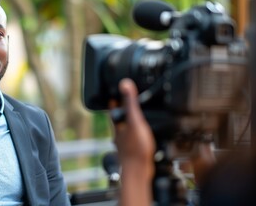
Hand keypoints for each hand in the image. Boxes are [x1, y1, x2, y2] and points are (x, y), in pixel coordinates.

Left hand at [109, 79, 154, 205]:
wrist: (139, 172)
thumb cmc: (136, 149)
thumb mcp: (135, 121)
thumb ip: (130, 103)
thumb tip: (124, 84)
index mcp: (118, 124)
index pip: (113, 106)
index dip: (115, 97)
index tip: (117, 88)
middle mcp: (119, 132)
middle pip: (119, 117)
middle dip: (123, 108)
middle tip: (128, 99)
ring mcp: (125, 142)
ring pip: (125, 127)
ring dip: (130, 120)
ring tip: (136, 114)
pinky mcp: (132, 150)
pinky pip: (133, 137)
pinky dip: (136, 132)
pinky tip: (142, 134)